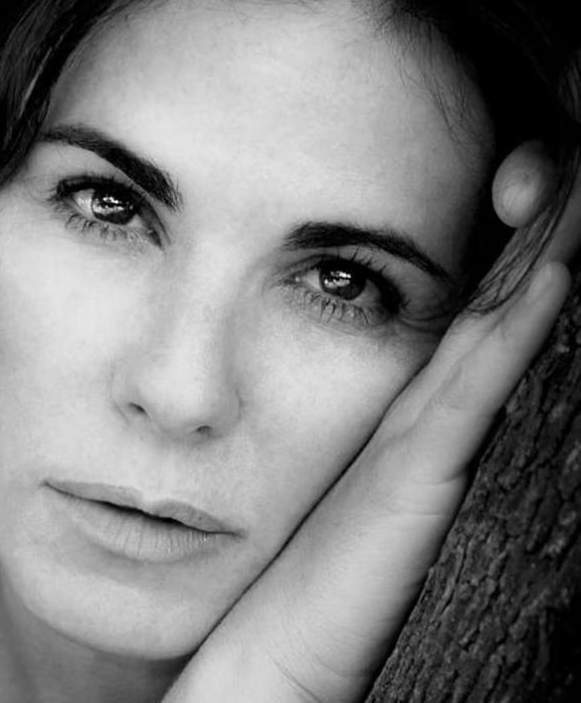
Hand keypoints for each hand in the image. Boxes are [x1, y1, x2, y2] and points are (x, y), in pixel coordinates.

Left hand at [165, 145, 580, 702]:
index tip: (518, 182)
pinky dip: (513, 337)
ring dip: (534, 268)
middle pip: (488, 315)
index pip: (459, 318)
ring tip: (573, 197)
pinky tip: (546, 281)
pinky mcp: (417, 485)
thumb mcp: (315, 467)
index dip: (494, 254)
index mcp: (400, 419)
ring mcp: (429, 453)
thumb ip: (335, 420)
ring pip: (493, 339)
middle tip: (560, 168)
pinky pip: (471, 394)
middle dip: (529, 241)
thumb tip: (324, 368)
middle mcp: (426, 427)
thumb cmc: (289, 570)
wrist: (271, 659)